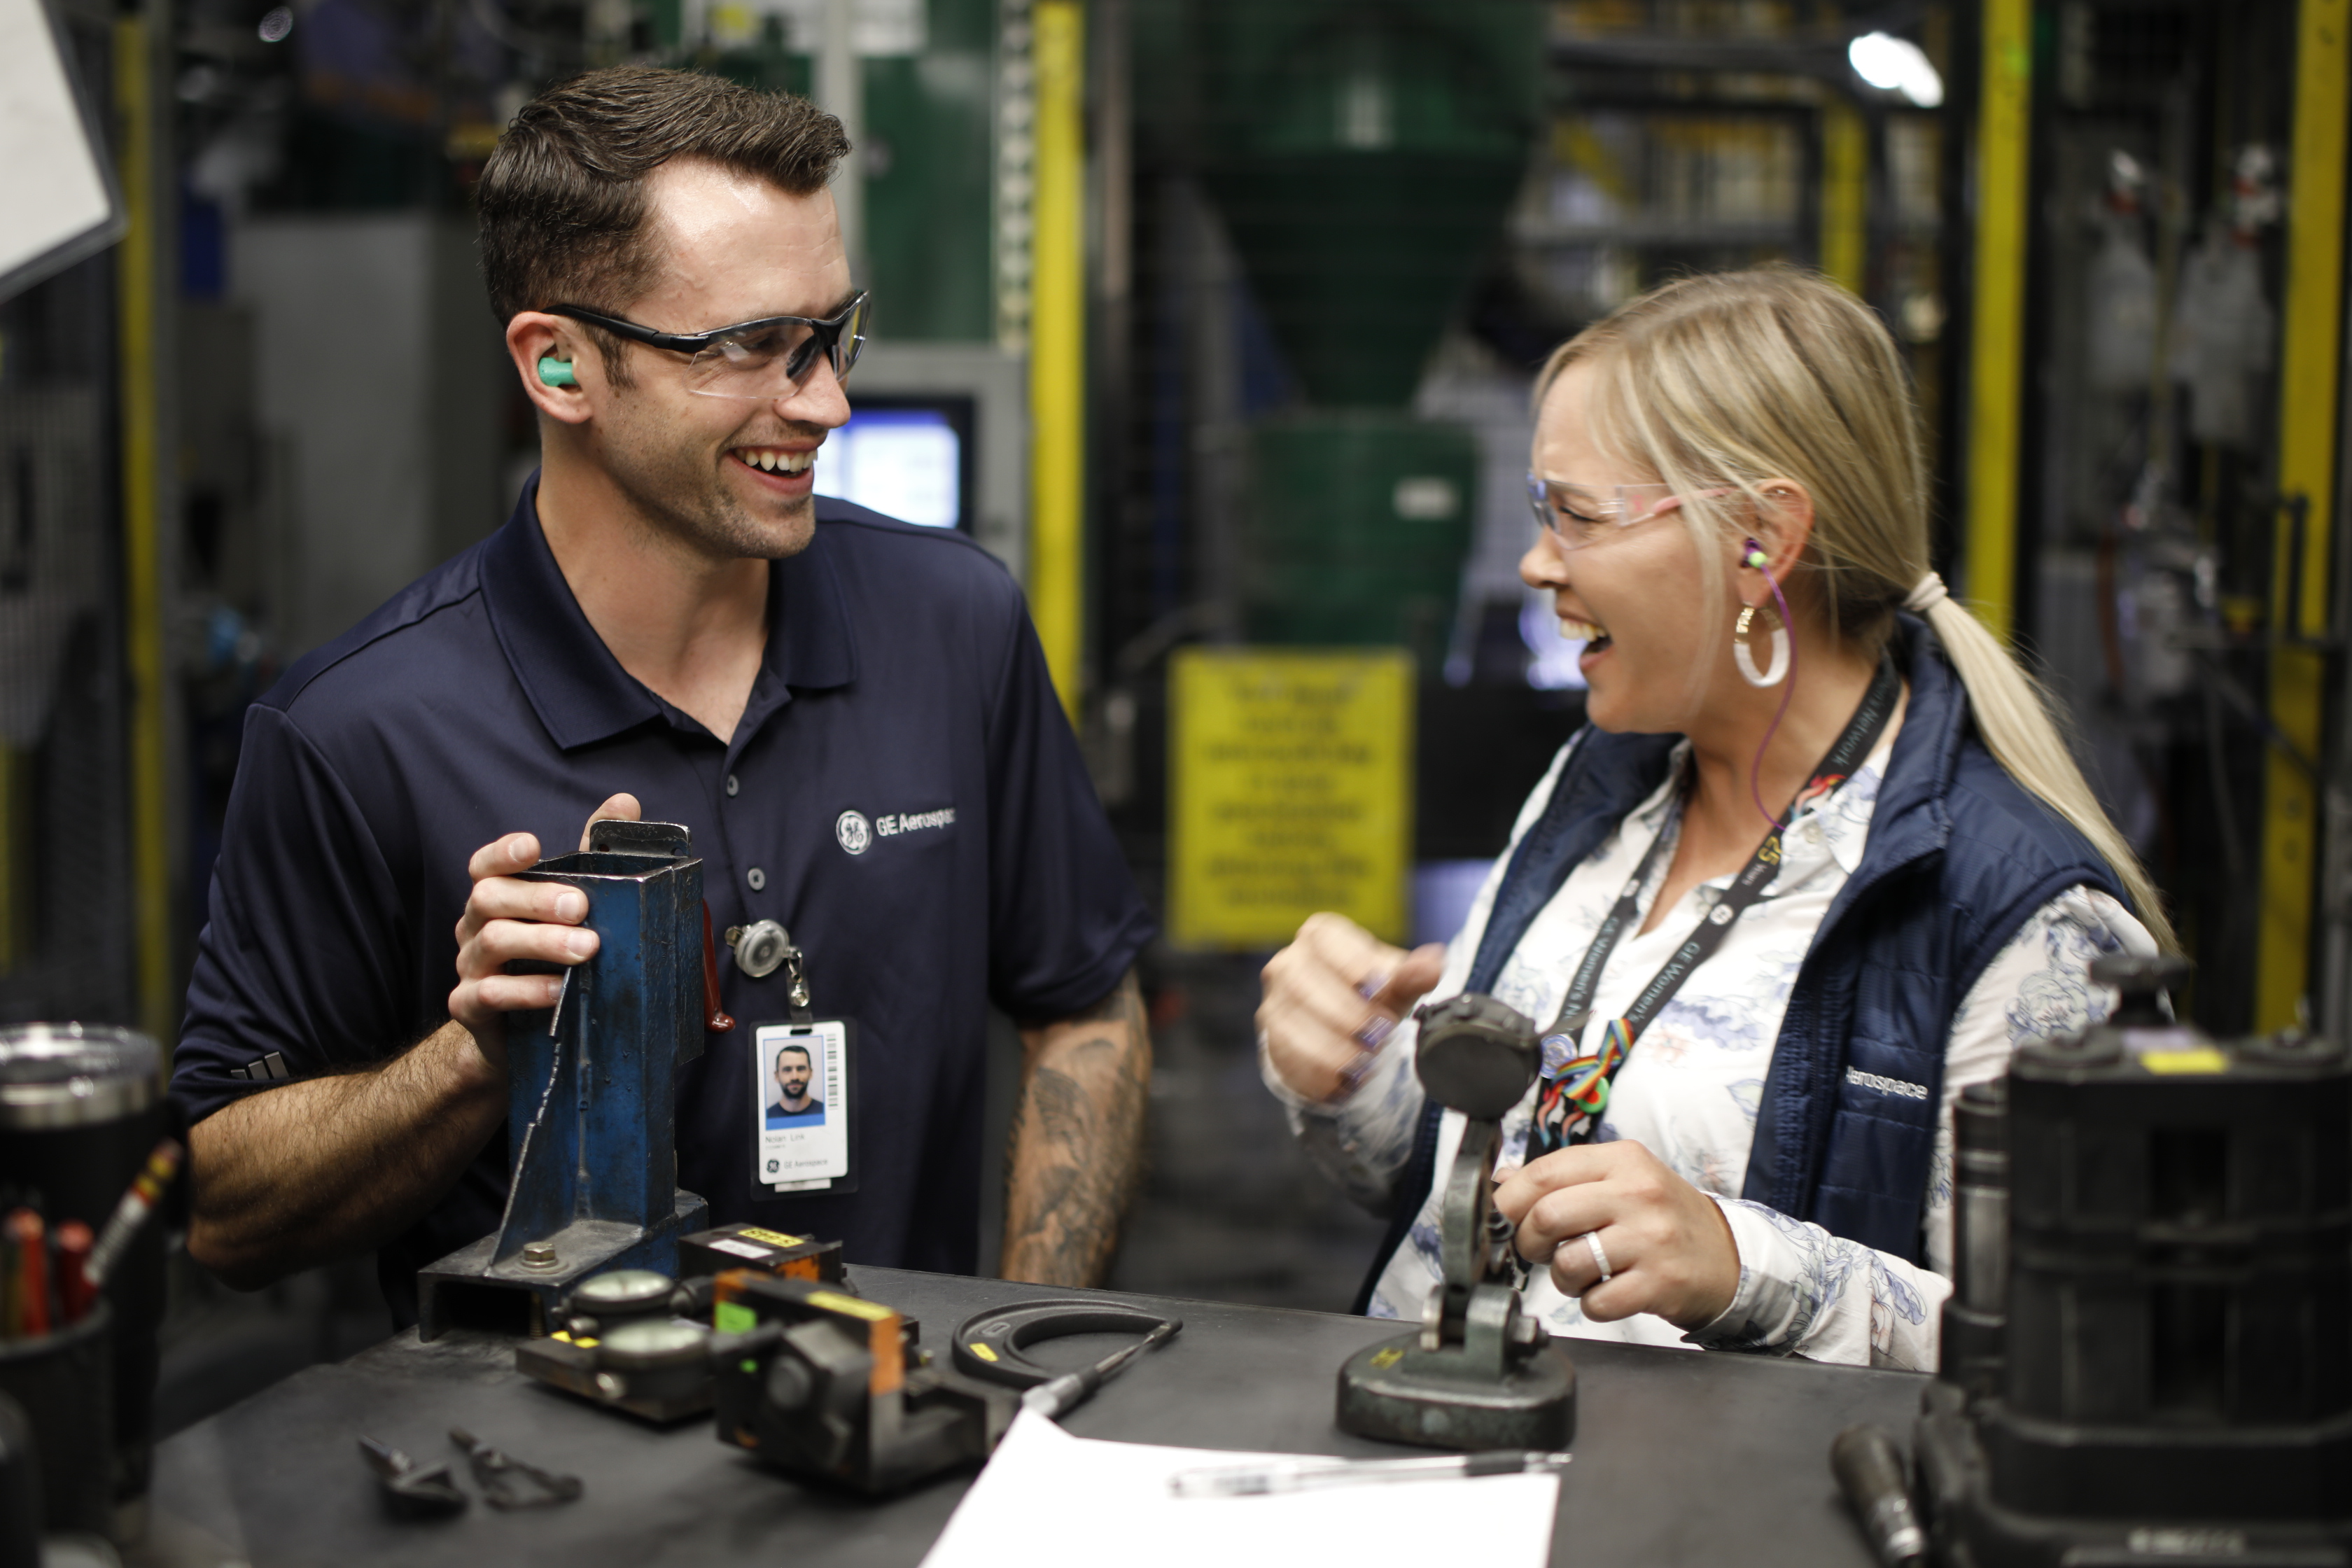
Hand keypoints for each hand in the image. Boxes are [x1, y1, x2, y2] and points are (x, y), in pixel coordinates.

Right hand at [447, 793, 642, 1068]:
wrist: (516, 1037)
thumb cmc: (547, 961)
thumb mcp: (571, 906)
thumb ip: (590, 855)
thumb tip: (625, 802)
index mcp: (497, 898)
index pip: (485, 865)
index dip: (503, 853)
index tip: (533, 846)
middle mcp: (475, 927)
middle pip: (489, 898)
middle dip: (537, 898)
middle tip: (581, 906)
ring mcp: (470, 967)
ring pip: (493, 942)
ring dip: (542, 942)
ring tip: (587, 949)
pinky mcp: (470, 1007)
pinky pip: (489, 994)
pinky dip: (524, 990)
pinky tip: (557, 990)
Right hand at [1256, 912, 1444, 1101]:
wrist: (1345, 1029)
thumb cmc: (1371, 995)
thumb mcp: (1395, 985)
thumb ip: (1413, 975)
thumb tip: (1432, 964)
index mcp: (1319, 936)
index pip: (1325, 939)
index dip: (1352, 964)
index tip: (1380, 988)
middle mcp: (1289, 963)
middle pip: (1304, 984)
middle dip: (1347, 1014)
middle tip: (1380, 1033)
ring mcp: (1275, 1001)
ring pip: (1292, 1024)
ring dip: (1334, 1048)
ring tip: (1366, 1061)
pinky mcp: (1272, 1037)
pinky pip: (1288, 1056)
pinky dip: (1320, 1072)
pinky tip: (1344, 1080)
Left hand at [1492, 1140, 1740, 1329]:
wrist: (1727, 1257)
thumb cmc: (1663, 1218)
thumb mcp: (1622, 1180)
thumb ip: (1565, 1178)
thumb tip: (1502, 1183)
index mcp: (1622, 1161)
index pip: (1544, 1172)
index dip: (1511, 1200)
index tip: (1503, 1218)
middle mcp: (1638, 1194)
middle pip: (1548, 1215)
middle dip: (1529, 1242)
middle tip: (1539, 1251)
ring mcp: (1651, 1239)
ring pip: (1568, 1262)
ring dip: (1562, 1278)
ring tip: (1580, 1273)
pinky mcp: (1660, 1282)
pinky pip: (1596, 1302)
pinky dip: (1590, 1305)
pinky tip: (1606, 1292)